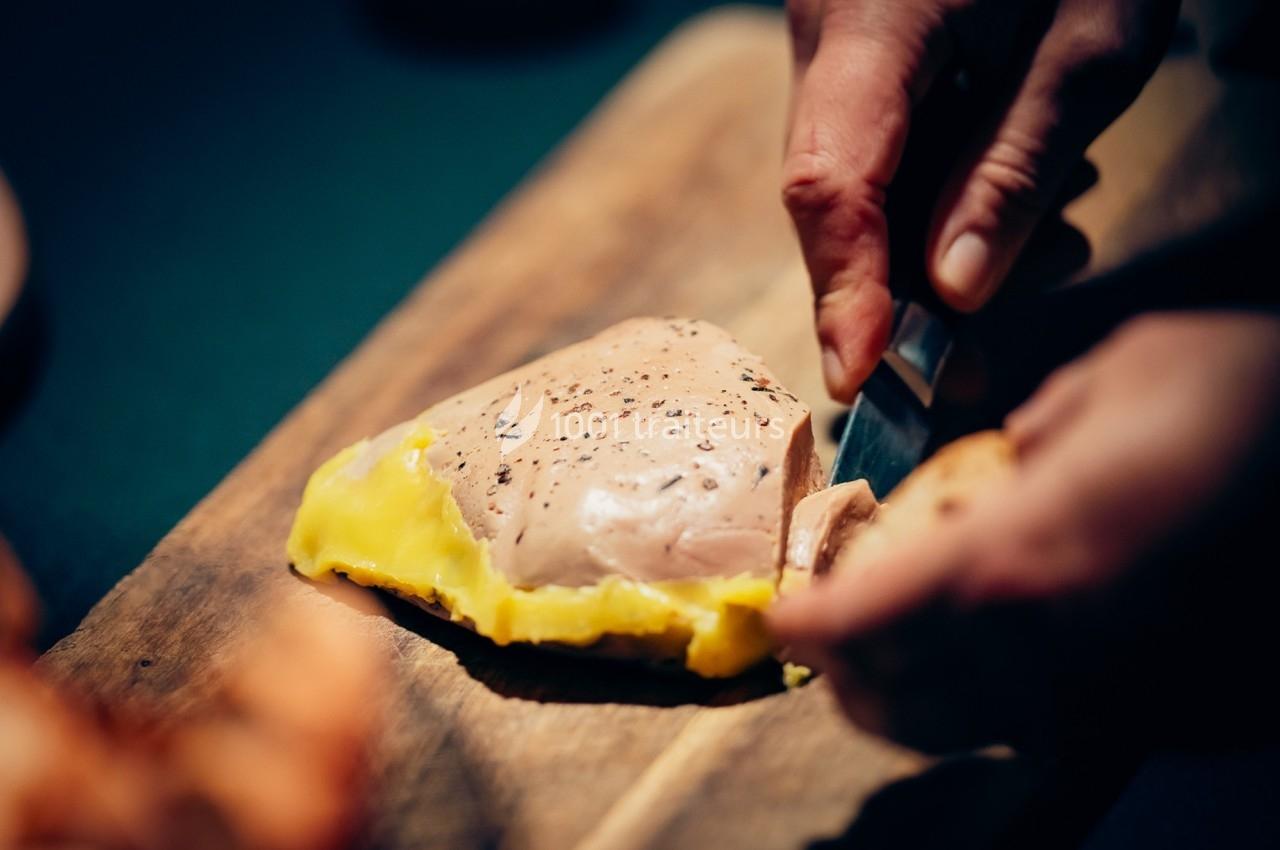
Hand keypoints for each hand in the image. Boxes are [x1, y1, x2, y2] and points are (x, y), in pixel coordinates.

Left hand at [769, 312, 1279, 750]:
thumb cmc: (1254, 403)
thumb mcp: (1120, 376)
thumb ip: (1025, 438)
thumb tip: (986, 475)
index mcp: (1025, 559)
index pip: (868, 618)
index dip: (808, 622)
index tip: (776, 611)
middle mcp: (1058, 652)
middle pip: (903, 698)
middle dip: (845, 668)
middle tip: (822, 626)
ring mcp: (1117, 700)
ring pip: (966, 729)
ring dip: (904, 696)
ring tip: (883, 649)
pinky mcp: (1170, 721)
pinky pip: (1047, 733)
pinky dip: (989, 707)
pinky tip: (992, 661)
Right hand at [784, 0, 1178, 400]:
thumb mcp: (1092, 46)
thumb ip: (1016, 171)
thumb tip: (958, 290)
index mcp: (871, 22)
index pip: (829, 180)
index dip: (843, 288)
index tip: (862, 374)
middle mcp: (824, 32)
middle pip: (831, 194)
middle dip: (900, 286)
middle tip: (982, 348)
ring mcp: (831, 38)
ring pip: (852, 182)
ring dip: (933, 242)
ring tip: (1051, 244)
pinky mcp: (854, 48)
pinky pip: (875, 147)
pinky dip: (936, 194)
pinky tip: (1021, 194)